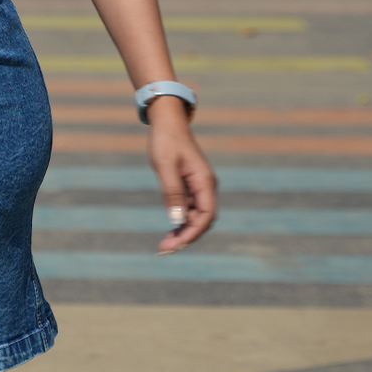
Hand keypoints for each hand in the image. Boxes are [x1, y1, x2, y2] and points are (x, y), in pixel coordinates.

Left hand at [145, 96, 216, 252]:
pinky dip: (180, 221)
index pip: (206, 215)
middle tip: (164, 249)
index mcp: (205, 181)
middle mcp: (205, 186)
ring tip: (164, 244)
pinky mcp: (189, 185)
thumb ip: (172, 192)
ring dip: (183, 231)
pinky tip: (169, 230)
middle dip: (186, 236)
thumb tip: (177, 220)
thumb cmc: (166, 140)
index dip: (193, 233)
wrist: (166, 122)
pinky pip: (189, 209)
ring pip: (195, 216)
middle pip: (202, 220)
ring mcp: (198, 186)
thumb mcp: (165, 166)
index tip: (175, 244)